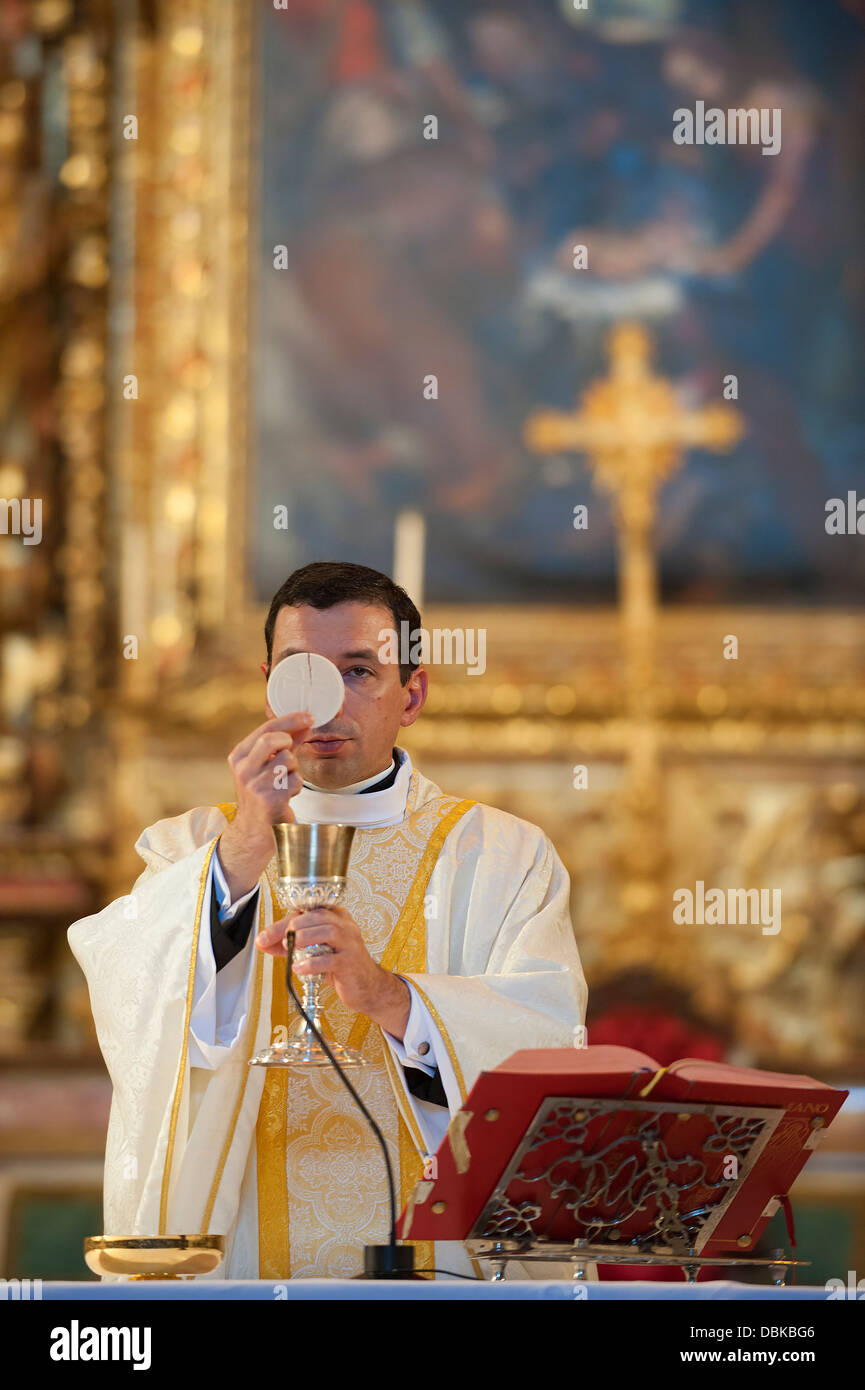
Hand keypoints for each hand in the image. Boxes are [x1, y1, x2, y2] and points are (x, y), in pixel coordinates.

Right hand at [217, 711, 313, 898]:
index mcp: (239, 756)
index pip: (265, 728)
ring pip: (288, 761)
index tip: (309, 715)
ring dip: (293, 771)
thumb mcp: (269, 765)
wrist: (255, 831)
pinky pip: (295, 781)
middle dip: (289, 744)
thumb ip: (286, 744)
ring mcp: (254, 784)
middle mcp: (243, 768)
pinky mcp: (269, 799)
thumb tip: (306, 722)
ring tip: (283, 783)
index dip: (290, 720)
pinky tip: (285, 796)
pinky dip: (296, 787)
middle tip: (290, 753)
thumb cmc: (264, 794)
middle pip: (273, 739)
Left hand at [255, 906, 411, 1039]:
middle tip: (279, 940)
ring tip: (289, 948)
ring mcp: (350, 943)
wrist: (367, 988)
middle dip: (293, 926)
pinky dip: (312, 963)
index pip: (309, 912)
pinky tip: (300, 968)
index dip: (285, 921)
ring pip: (328, 931)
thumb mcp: (315, 952)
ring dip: (304, 938)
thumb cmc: (342, 966)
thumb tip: (264, 943)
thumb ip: (291, 946)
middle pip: (318, 916)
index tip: (266, 936)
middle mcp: (346, 926)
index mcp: (337, 918)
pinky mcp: (351, 962)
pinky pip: (331, 959)